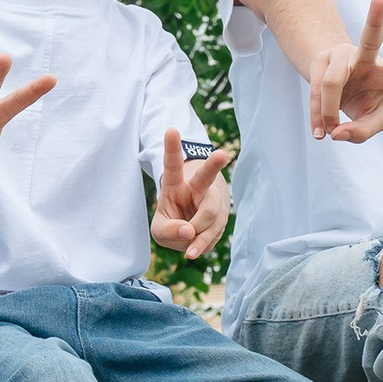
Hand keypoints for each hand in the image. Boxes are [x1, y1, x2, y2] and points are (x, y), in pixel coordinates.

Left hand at [150, 129, 229, 258]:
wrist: (192, 226)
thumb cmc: (172, 220)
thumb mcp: (159, 229)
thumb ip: (168, 231)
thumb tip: (189, 231)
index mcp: (176, 183)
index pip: (172, 165)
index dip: (172, 148)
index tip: (171, 129)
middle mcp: (198, 188)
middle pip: (206, 176)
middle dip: (213, 165)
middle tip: (221, 154)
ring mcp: (214, 202)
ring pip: (210, 216)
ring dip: (198, 237)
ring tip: (189, 252)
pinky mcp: (223, 218)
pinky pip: (213, 235)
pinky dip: (202, 246)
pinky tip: (195, 247)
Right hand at [307, 0, 382, 142]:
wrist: (329, 91)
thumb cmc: (360, 103)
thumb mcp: (369, 122)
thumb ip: (362, 132)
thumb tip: (337, 132)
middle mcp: (365, 58)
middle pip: (370, 39)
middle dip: (376, 18)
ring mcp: (341, 56)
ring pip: (332, 83)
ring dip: (328, 113)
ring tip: (326, 132)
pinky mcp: (319, 61)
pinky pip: (316, 92)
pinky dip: (317, 117)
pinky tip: (318, 132)